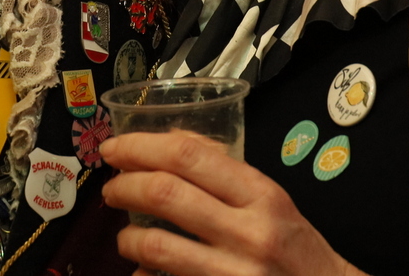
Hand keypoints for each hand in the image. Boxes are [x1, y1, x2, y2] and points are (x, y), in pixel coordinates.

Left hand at [100, 131, 362, 275]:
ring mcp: (234, 273)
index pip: (188, 156)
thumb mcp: (274, 202)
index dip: (140, 147)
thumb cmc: (297, 250)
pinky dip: (145, 273)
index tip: (116, 148)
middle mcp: (249, 232)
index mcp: (263, 195)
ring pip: (156, 246)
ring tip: (124, 235)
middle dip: (124, 186)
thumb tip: (171, 144)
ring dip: (127, 237)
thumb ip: (228, 175)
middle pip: (164, 193)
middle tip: (111, 188)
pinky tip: (143, 270)